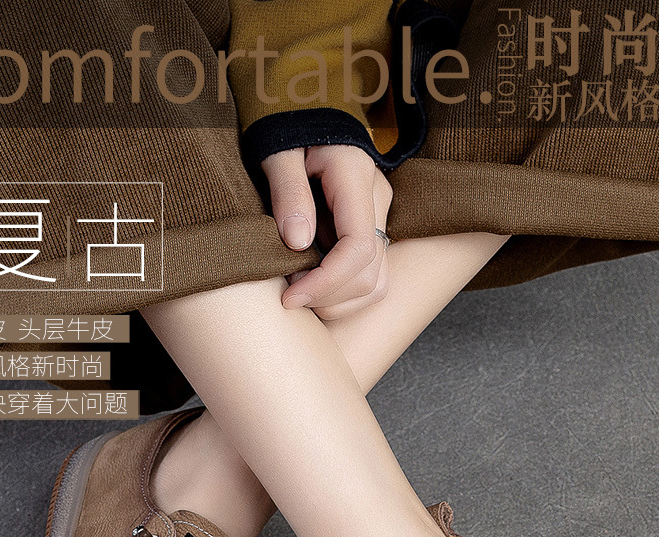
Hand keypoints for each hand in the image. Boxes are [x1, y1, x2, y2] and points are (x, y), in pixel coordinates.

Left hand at [261, 144, 392, 319]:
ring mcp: (380, 216)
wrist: (305, 113)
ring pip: (376, 283)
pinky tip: (313, 286)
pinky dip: (343, 294)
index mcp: (356, 176)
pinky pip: (371, 277)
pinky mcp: (373, 229)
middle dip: (328, 297)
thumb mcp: (277, 151)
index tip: (291, 297)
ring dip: (337, 301)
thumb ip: (288, 192)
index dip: (326, 282)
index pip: (358, 248)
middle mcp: (377, 199)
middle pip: (370, 274)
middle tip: (287, 295)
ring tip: (299, 292)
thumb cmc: (287, 129)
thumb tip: (298, 243)